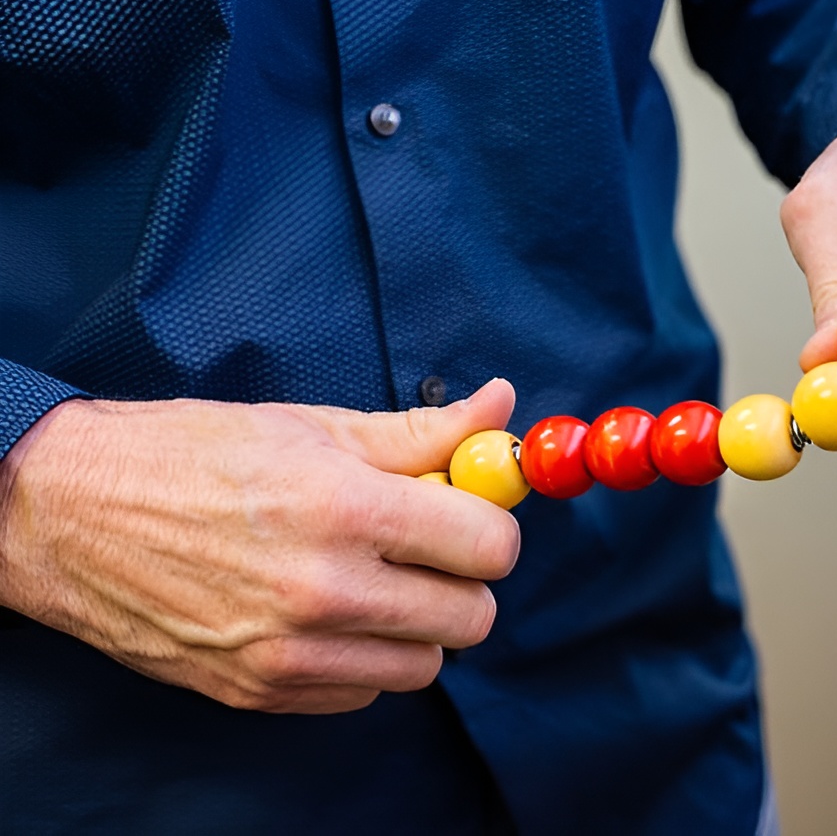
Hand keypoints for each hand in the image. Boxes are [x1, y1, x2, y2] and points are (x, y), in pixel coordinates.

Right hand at [0, 380, 520, 713]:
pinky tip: (328, 615)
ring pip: (423, 666)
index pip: (489, 548)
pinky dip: (364, 659)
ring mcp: (290, 652)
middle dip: (463, 581)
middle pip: (471, 618)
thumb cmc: (191, 454)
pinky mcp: (261, 692)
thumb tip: (500, 408)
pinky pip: (362, 693)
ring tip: (372, 581)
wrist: (70, 512)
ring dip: (416, 626)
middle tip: (425, 551)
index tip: (469, 519)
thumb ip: (422, 431)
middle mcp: (324, 591)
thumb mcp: (314, 426)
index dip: (491, 530)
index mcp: (345, 509)